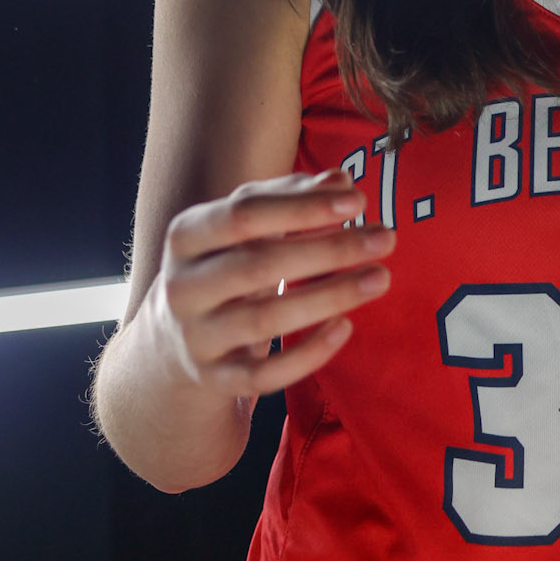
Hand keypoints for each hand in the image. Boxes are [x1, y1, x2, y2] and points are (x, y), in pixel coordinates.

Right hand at [149, 169, 395, 396]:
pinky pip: (265, 375)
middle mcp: (182, 287)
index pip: (244, 214)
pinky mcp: (216, 379)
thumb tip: (341, 181)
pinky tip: (346, 327)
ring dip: (329, 297)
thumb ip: (292, 197)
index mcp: (187, 235)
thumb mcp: (245, 225)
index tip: (358, 202)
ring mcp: (196, 337)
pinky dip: (308, 354)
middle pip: (257, 265)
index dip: (302, 207)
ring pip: (264, 320)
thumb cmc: (226, 263)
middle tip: (384, 239)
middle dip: (328, 250)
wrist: (175, 340)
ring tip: (380, 278)